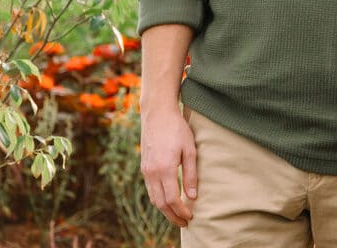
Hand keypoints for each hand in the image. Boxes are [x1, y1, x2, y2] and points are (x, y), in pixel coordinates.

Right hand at [140, 106, 197, 227]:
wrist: (157, 114)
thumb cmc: (177, 129)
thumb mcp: (190, 150)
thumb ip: (191, 174)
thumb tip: (193, 197)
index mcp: (164, 169)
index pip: (172, 200)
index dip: (181, 211)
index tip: (191, 217)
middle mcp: (152, 173)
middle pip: (160, 204)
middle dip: (172, 216)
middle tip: (185, 223)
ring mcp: (146, 170)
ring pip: (153, 198)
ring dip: (165, 210)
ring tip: (177, 215)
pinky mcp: (144, 167)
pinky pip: (150, 189)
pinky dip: (158, 199)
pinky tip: (168, 200)